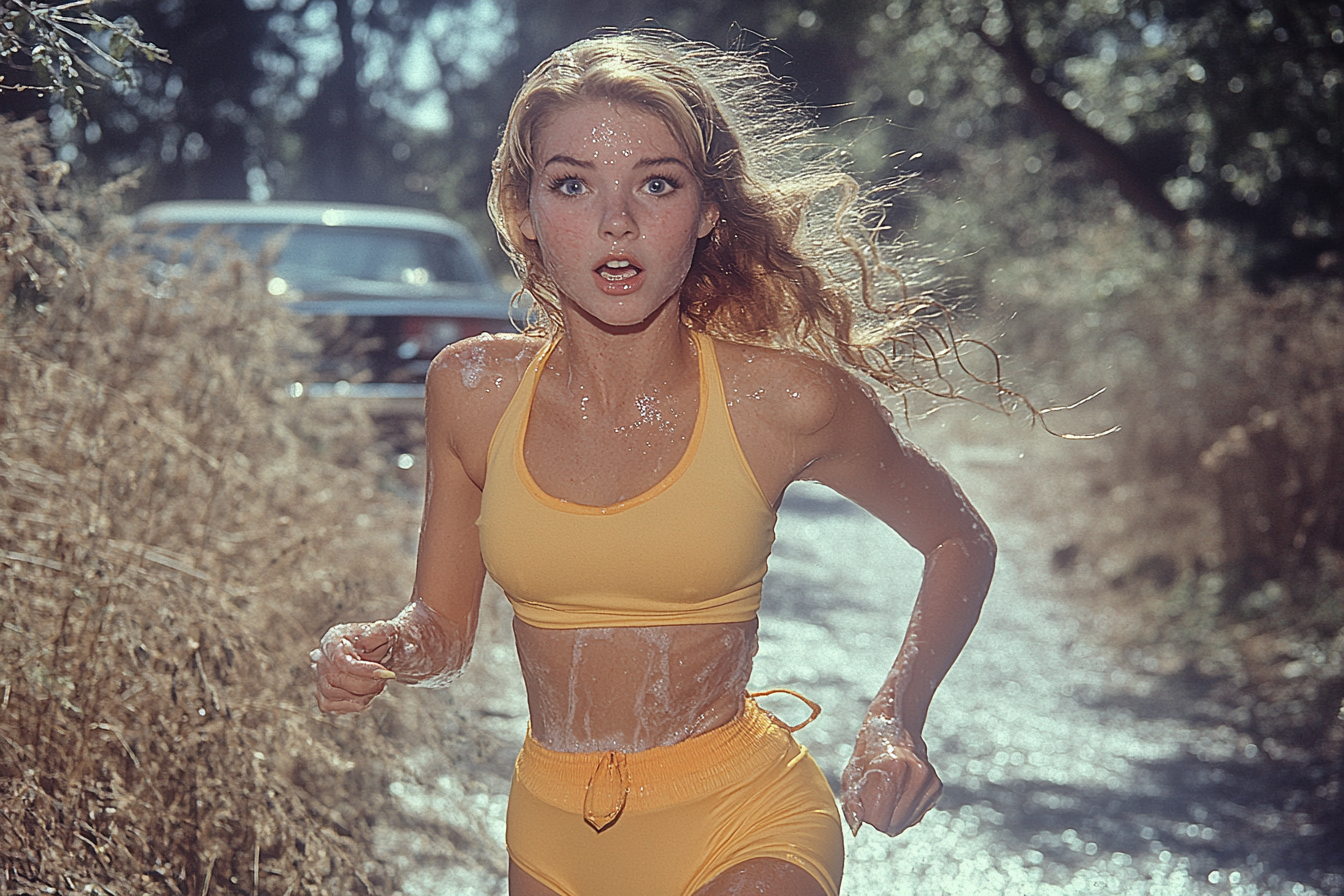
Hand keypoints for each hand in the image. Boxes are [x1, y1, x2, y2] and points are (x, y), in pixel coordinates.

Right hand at [310, 620, 397, 713]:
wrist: (381, 652)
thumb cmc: (381, 641)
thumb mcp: (384, 631)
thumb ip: (380, 632)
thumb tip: (375, 636)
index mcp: (333, 640)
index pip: (341, 661)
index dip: (364, 671)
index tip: (386, 674)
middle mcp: (322, 658)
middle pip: (336, 680)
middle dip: (367, 684)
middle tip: (386, 678)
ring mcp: (320, 677)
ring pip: (331, 694)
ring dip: (361, 694)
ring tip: (378, 685)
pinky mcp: (323, 694)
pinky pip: (329, 705)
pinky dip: (351, 704)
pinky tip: (367, 695)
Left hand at [840, 715, 942, 835]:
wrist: (895, 731)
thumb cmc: (868, 754)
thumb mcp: (852, 774)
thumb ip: (852, 802)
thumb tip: (857, 828)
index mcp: (892, 767)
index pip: (881, 818)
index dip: (869, 820)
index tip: (865, 811)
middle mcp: (915, 772)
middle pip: (895, 824)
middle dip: (882, 821)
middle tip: (874, 806)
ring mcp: (929, 779)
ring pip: (909, 822)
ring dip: (895, 818)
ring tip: (887, 797)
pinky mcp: (936, 786)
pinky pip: (919, 815)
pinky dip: (907, 812)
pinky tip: (900, 795)